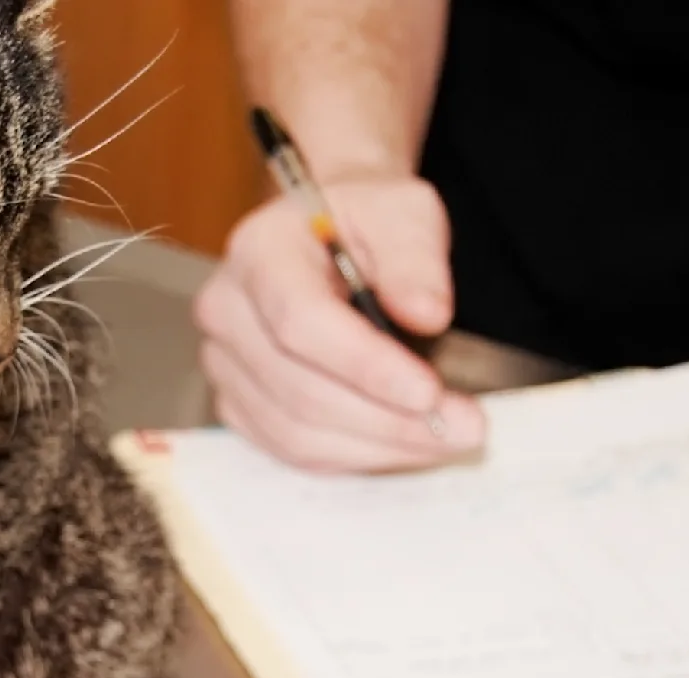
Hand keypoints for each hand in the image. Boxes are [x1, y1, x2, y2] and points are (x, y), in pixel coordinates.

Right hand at [191, 175, 486, 472]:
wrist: (324, 235)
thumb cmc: (362, 220)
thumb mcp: (403, 211)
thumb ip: (415, 256)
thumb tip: (427, 314)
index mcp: (259, 251)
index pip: (301, 321)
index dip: (365, 366)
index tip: (429, 393)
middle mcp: (226, 310)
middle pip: (300, 389)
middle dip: (389, 420)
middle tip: (464, 428)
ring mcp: (224, 362)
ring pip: (297, 431)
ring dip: (378, 447)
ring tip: (445, 439)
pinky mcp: (237, 402)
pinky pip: (292, 449)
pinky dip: (354, 455)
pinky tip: (402, 442)